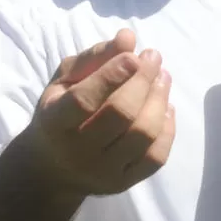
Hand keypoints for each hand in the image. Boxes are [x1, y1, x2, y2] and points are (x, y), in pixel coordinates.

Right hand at [25, 29, 174, 199]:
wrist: (53, 170)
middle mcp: (78, 153)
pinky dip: (168, 127)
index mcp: (55, 123)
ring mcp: (104, 172)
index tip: (134, 55)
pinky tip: (166, 107)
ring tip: (162, 76)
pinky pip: (156, 156)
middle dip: (143, 80)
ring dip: (160, 99)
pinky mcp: (124, 184)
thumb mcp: (64, 81)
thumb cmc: (58, 115)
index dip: (112, 75)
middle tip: (153, 57)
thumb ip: (94, 58)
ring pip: (144, 134)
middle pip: (122, 115)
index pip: (85, 100)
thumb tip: (128, 37)